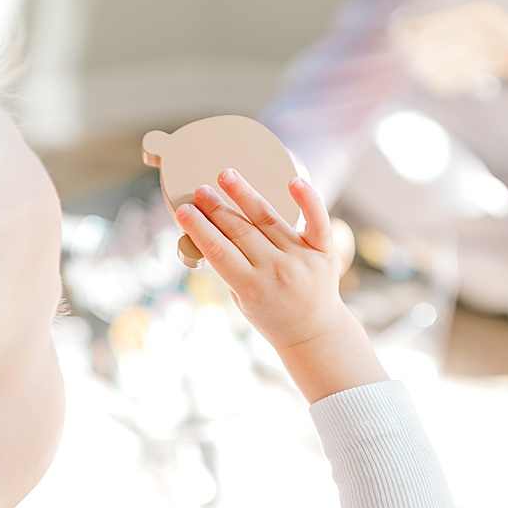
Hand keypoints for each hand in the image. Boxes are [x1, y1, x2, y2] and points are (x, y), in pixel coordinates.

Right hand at [173, 169, 384, 401]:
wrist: (313, 332)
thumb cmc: (270, 314)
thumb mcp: (241, 300)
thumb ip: (229, 268)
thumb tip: (209, 227)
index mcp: (252, 288)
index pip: (219, 251)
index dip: (199, 228)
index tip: (183, 210)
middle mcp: (278, 271)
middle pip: (240, 231)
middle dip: (215, 208)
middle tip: (199, 190)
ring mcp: (302, 259)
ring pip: (269, 219)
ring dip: (244, 194)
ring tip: (226, 175)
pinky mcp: (323, 250)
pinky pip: (317, 220)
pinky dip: (308, 200)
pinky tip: (294, 181)